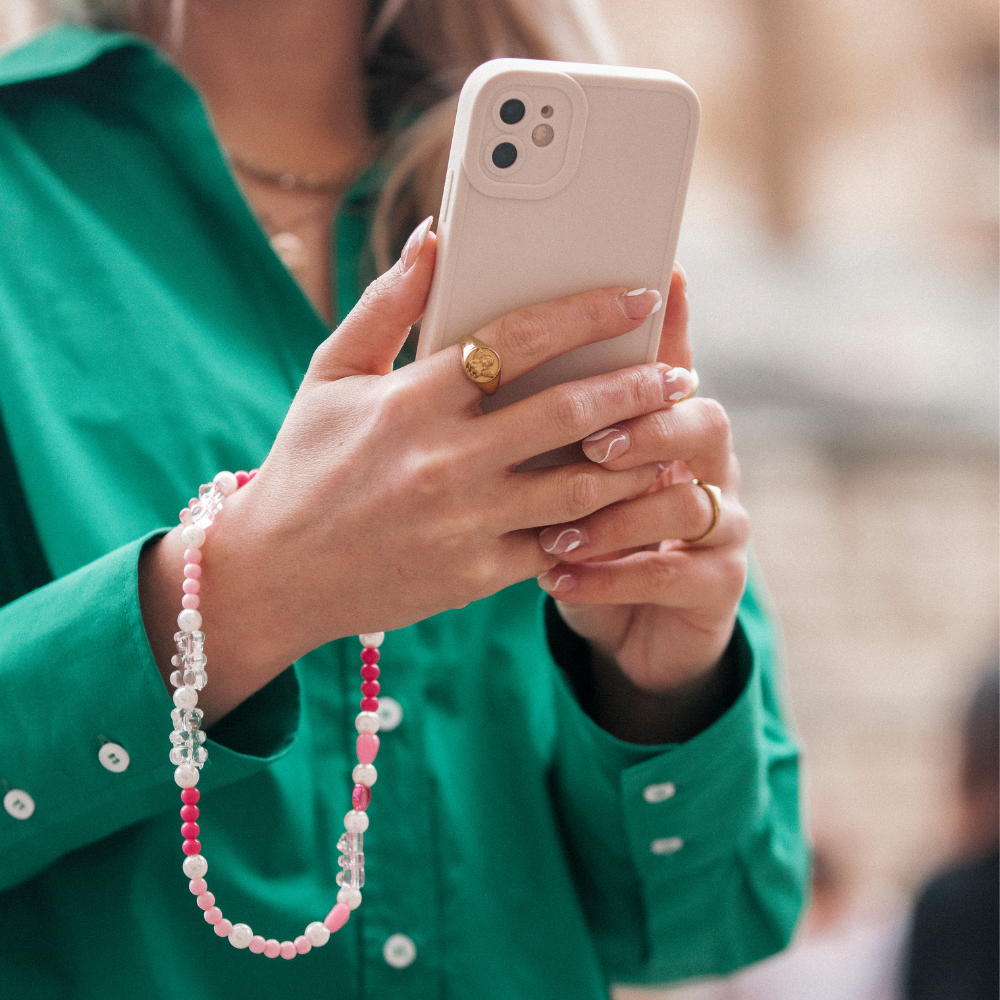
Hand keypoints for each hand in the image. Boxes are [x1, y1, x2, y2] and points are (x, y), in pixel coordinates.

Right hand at [141, 220, 682, 722]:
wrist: (277, 575)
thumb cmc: (304, 465)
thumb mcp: (331, 374)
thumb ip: (386, 305)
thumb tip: (436, 237)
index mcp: (411, 401)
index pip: (517, 341)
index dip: (587, 312)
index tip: (639, 296)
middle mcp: (444, 461)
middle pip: (566, 413)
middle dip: (637, 388)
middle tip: (678, 375)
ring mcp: (464, 524)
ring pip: (579, 488)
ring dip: (638, 459)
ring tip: (674, 437)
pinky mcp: (475, 575)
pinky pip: (556, 546)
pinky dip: (599, 523)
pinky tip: (630, 502)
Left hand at [535, 267, 750, 720]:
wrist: (623, 629)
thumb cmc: (580, 538)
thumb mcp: (560, 478)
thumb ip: (546, 418)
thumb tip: (501, 343)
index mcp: (669, 426)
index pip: (675, 366)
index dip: (671, 330)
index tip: (657, 289)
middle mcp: (708, 467)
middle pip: (705, 423)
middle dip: (648, 428)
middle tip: (592, 444)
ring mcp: (722, 526)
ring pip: (687, 504)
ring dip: (616, 517)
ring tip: (555, 535)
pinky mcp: (719, 586)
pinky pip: (672, 576)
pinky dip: (611, 577)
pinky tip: (557, 579)